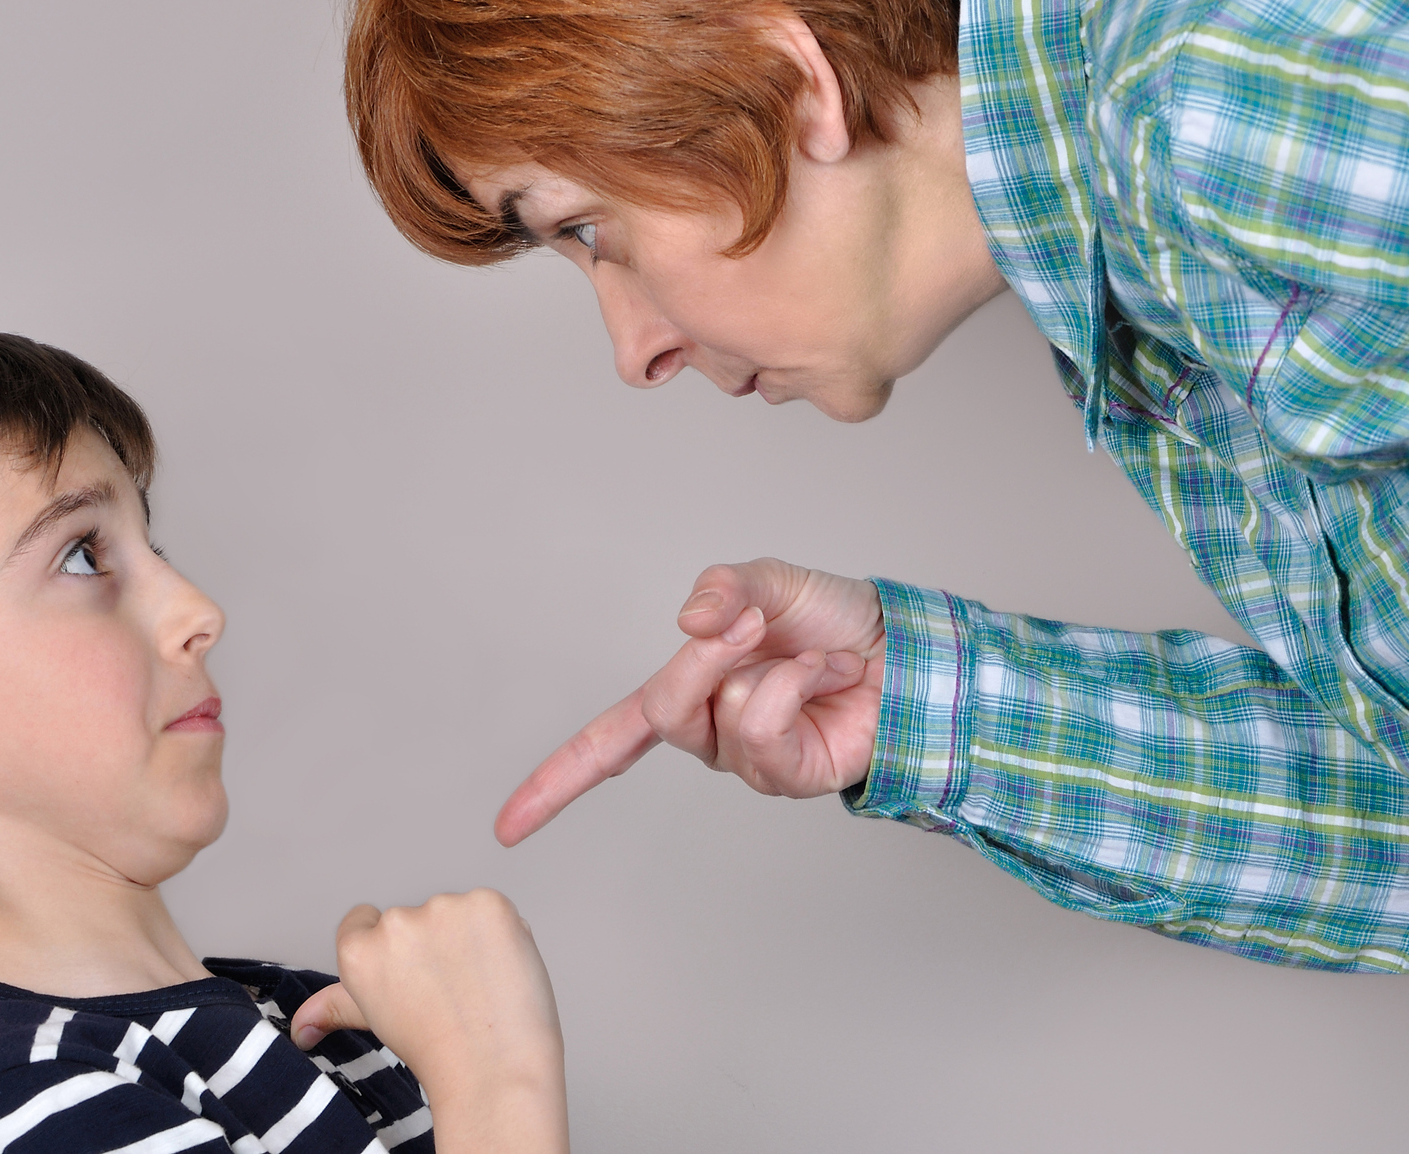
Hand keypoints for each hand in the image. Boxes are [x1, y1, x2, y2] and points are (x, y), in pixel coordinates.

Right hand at [291, 890, 566, 1153]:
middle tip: (450, 991)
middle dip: (433, 945)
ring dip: (468, 937)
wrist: (492, 1069)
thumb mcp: (376, 1022)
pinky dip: (502, 933)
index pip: (364, 921)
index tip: (410, 974)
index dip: (392, 949)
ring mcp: (444, 909)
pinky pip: (492, 909)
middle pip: (414, 918)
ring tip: (479, 985)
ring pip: (455, 913)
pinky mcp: (487, 904)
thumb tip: (300, 1028)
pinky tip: (502, 968)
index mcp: (359, 950)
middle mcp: (395, 922)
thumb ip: (334, 1008)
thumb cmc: (438, 1051)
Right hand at [495, 558, 886, 844]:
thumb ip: (723, 590)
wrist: (902, 644)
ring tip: (811, 656)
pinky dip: (798, 684)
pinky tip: (828, 675)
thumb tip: (690, 622)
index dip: (554, 783)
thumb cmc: (831, 618)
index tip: (506, 826)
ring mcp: (748, 760)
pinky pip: (768, 727)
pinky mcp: (791, 775)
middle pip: (665, 708)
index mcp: (685, 695)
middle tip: (752, 624)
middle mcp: (709, 734)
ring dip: (771, 667)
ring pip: (724, 713)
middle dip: (705, 658)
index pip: (605, 743)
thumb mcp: (767, 582)